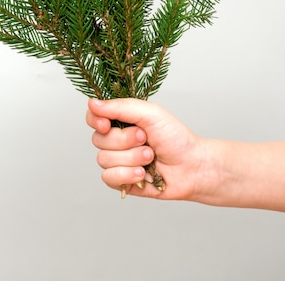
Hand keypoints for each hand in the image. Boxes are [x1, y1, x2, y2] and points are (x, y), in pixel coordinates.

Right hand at [86, 98, 204, 199]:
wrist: (192, 167)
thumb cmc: (175, 137)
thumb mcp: (150, 113)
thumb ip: (120, 107)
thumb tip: (92, 104)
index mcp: (121, 120)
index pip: (93, 117)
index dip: (95, 121)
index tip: (107, 124)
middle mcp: (116, 140)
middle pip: (98, 140)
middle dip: (124, 141)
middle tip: (145, 139)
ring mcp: (118, 161)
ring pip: (104, 160)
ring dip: (131, 158)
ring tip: (150, 157)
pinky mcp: (122, 181)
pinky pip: (108, 178)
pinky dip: (127, 175)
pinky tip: (143, 174)